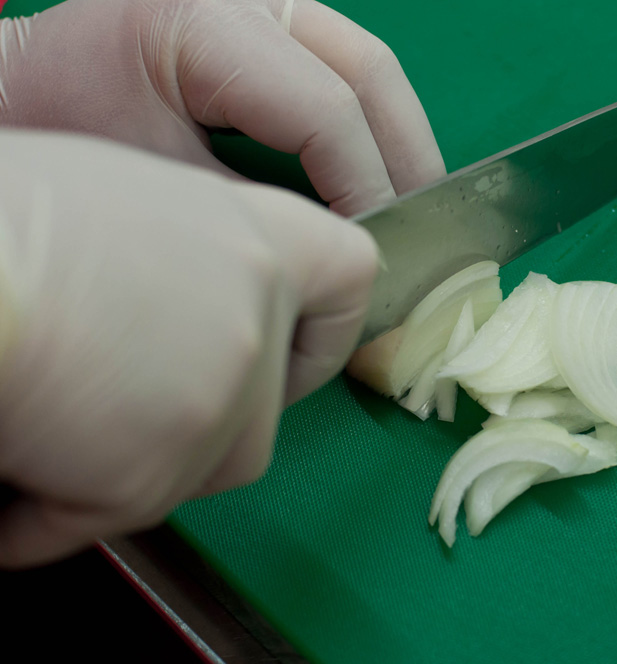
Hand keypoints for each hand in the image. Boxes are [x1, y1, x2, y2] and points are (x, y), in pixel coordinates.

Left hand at [0, 0, 444, 214]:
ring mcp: (267, 0)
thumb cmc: (75, 134)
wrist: (27, 90)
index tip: (373, 255)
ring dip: (400, 140)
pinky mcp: (274, 19)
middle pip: (372, 73)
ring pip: (373, 66)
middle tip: (419, 232)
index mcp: (207, 22)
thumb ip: (265, 212)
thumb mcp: (165, 182)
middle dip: (405, 161)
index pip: (327, 111)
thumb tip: (350, 252)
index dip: (365, 189)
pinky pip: (349, 67)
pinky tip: (379, 173)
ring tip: (411, 208)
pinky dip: (374, 125)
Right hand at [0, 130, 376, 567]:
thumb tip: (182, 300)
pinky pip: (118, 515)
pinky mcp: (153, 475)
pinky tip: (18, 486)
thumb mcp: (122, 198)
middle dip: (201, 419)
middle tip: (126, 405)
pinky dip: (62, 514)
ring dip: (136, 467)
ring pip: (204, 466)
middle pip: (266, 404)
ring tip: (57, 435)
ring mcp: (216, 402)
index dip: (324, 324)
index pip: (348, 278)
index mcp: (251, 238)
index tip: (297, 350)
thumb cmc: (8, 221)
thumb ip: (193, 253)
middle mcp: (252, 320)